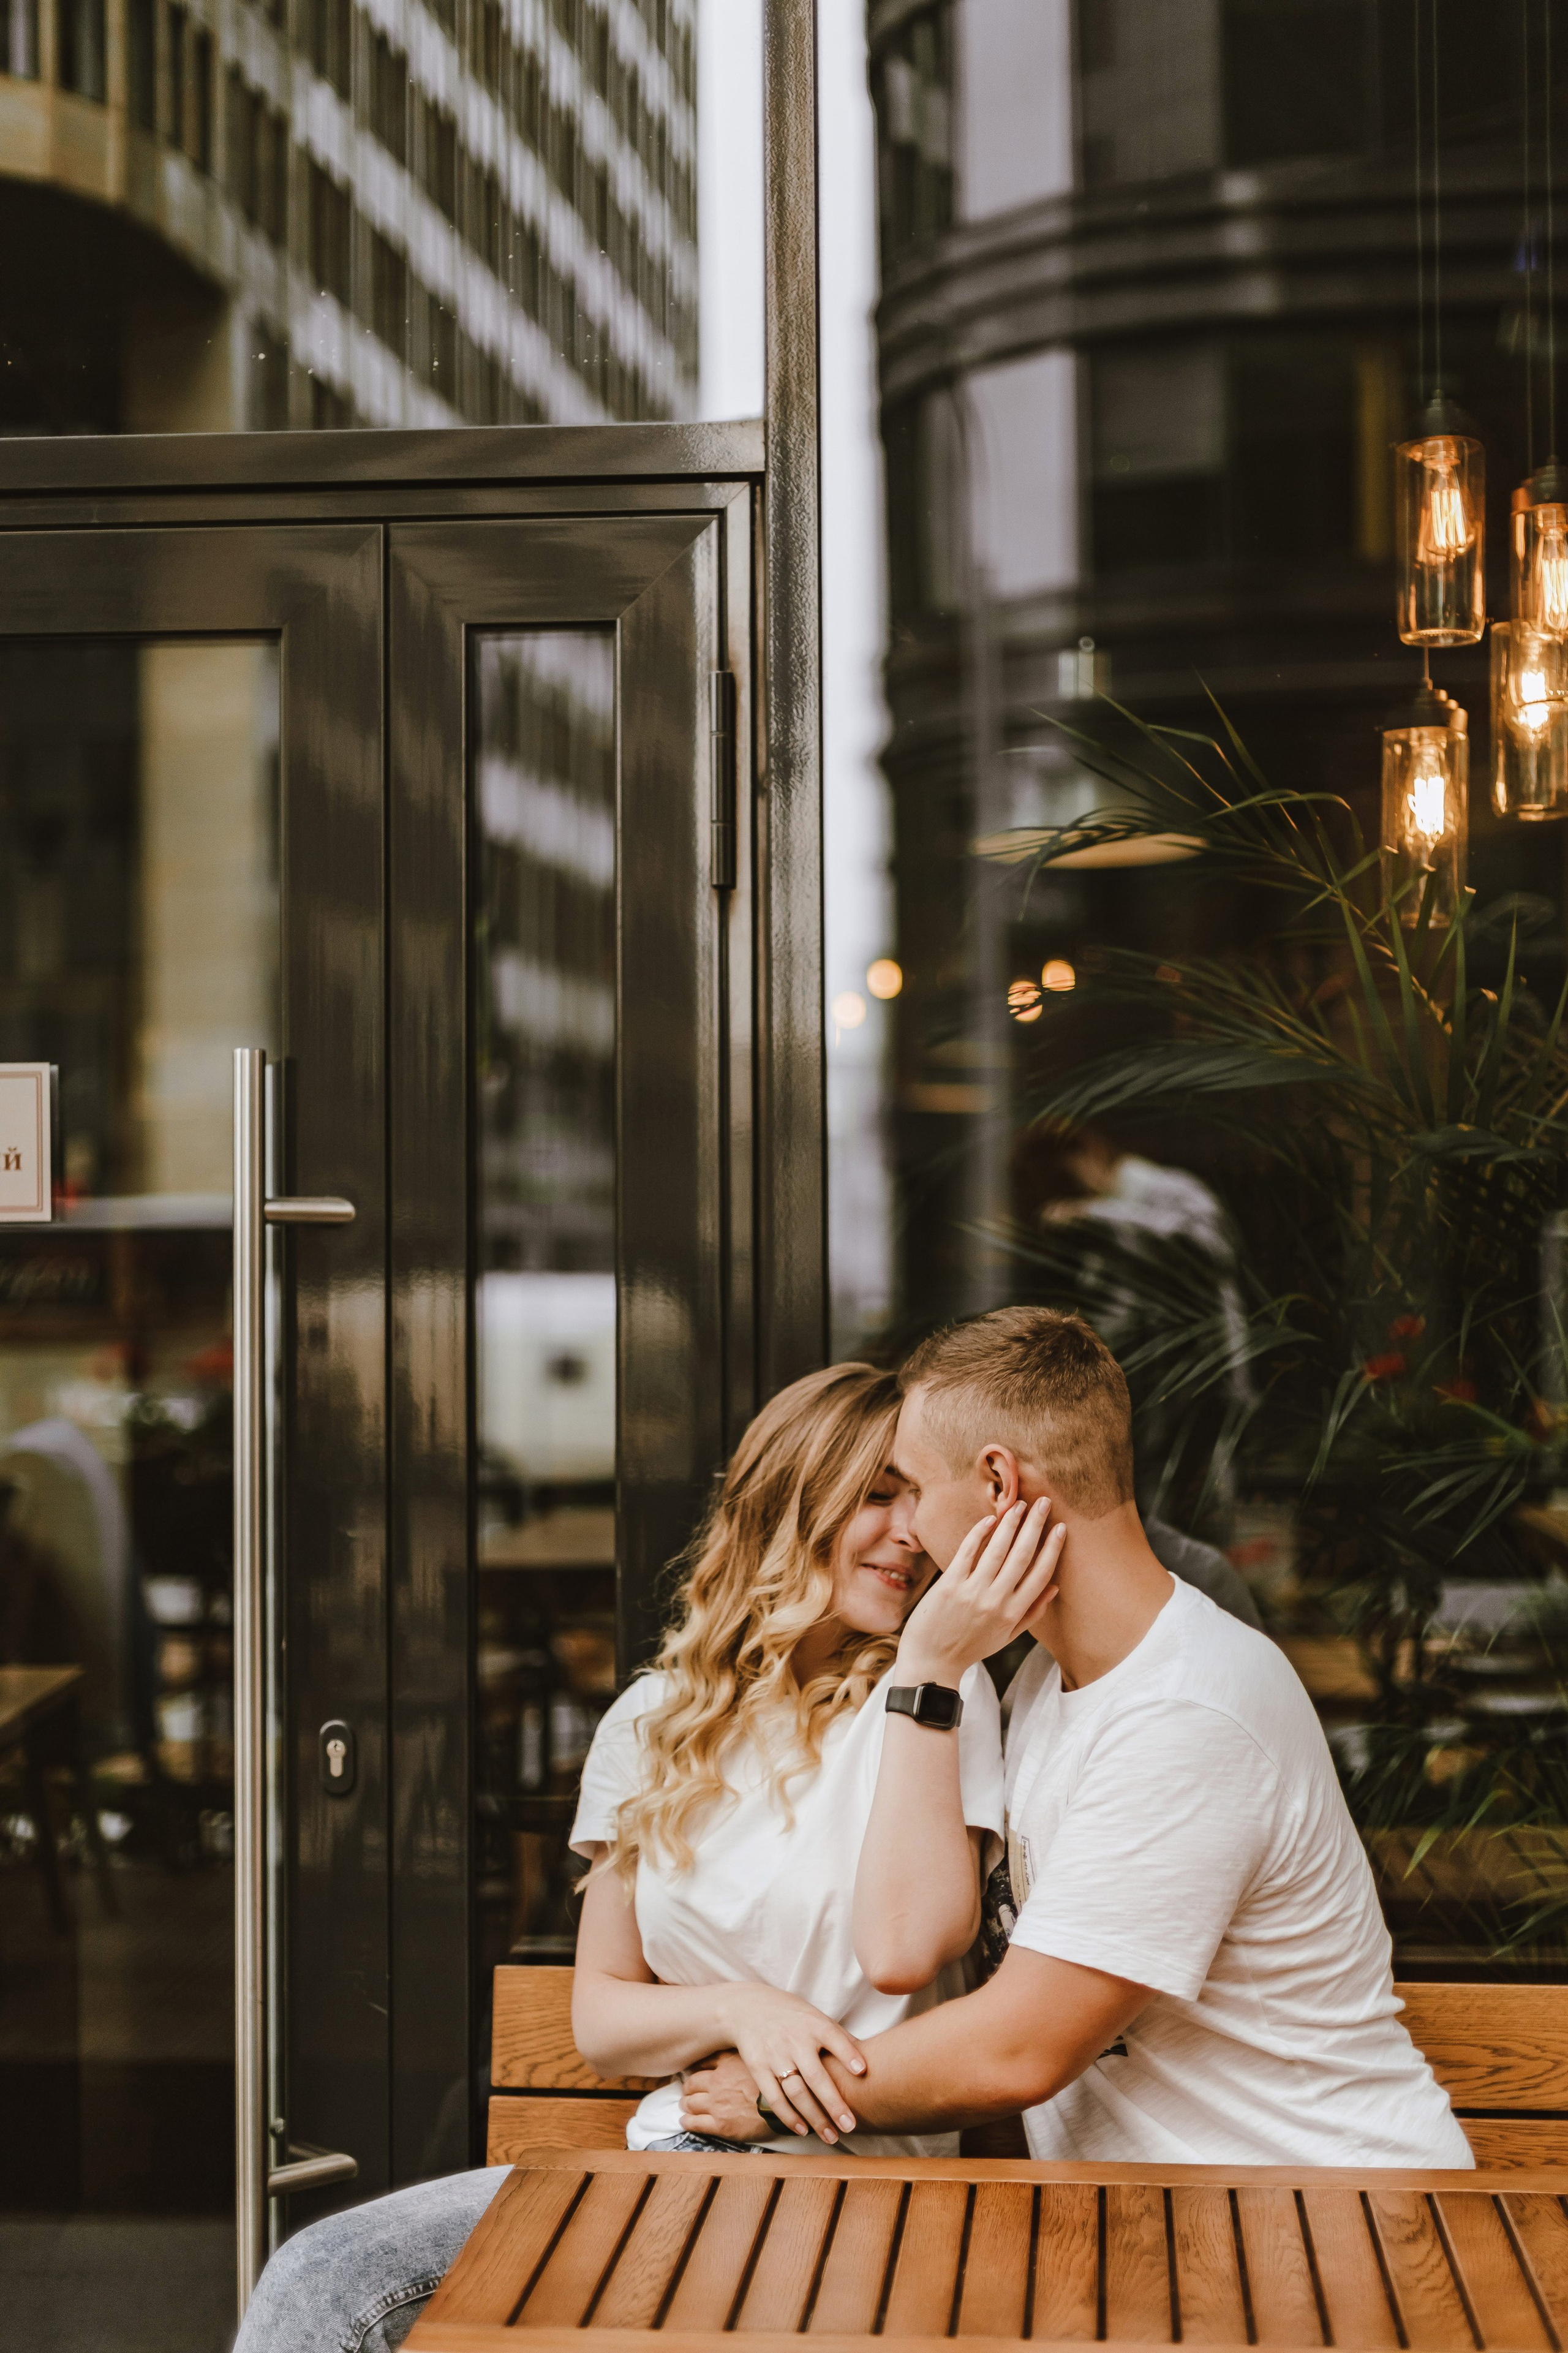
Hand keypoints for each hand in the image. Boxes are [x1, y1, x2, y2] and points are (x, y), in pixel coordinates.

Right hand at [707, 1982, 863, 2141]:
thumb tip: (870, 2060)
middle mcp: (794, 2040)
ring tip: (831, 2137)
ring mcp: (775, 2055)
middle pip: (815, 2076)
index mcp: (813, 2024)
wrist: (749, 2009)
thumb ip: (839, 2037)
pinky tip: (803, 2130)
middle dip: (833, 2103)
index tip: (862, 2071)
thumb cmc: (793, 2017)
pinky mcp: (758, 2068)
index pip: (833, 2038)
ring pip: (796, 2092)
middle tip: (850, 2126)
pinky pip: (774, 2098)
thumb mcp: (815, 2017)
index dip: (848, 2054)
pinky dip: (789, 2116)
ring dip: (814, 2117)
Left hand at [896, 1497, 1063, 1683]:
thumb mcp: (1007, 1637)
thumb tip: (1054, 1588)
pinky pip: (967, 1552)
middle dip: (1035, 1526)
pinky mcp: (949, 1584)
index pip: (1040, 1574)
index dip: (1052, 1548)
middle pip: (1022, 1556)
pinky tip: (990, 1519)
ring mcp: (972, 1591)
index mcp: (1013, 1613)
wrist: (933, 1662)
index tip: (1061, 1527)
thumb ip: (1032, 1613)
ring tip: (1019, 1504)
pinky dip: (980, 1533)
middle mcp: (996, 1600)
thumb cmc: (971, 1648)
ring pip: (997, 1550)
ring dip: (1010, 1523)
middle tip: (1044, 1503)